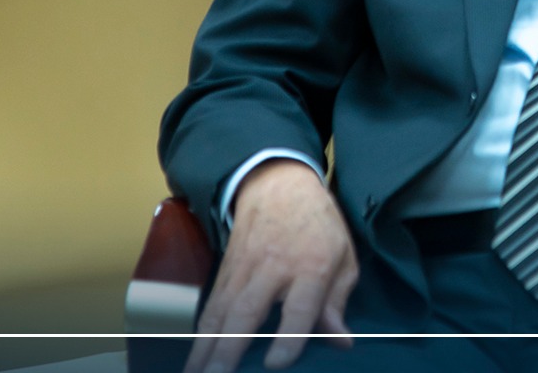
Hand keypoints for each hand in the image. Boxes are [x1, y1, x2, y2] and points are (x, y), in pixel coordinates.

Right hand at [185, 159, 358, 372]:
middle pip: (248, 311)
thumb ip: (337, 303)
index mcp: (312, 265)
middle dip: (228, 349)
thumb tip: (341, 342)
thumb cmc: (318, 225)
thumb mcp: (343, 257)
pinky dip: (200, 333)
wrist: (277, 183)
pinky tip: (194, 356)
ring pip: (221, 312)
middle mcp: (273, 267)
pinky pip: (211, 306)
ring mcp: (243, 268)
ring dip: (205, 347)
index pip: (299, 309)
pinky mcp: (224, 269)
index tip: (274, 365)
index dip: (287, 339)